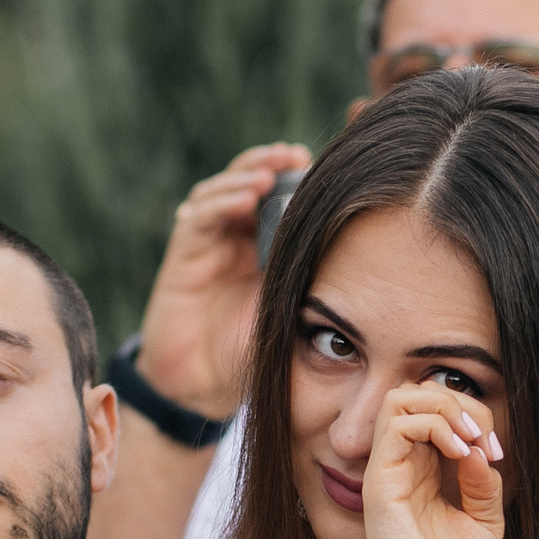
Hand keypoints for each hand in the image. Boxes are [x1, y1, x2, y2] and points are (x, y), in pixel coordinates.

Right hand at [136, 142, 313, 417]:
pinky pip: (200, 219)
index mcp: (266, 247)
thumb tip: (353, 240)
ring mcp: (209, 242)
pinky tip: (243, 200)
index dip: (295, 175)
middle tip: (293, 153)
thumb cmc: (251, 352)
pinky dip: (220, 204)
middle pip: (250, 182)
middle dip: (270, 164)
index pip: (280, 197)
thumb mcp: (291, 308)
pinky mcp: (184, 253)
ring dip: (245, 176)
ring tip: (268, 171)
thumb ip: (308, 275)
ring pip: (223, 192)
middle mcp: (237, 237)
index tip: (323, 163)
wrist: (205, 384)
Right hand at [358, 384, 504, 538]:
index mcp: (427, 471)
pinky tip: (457, 453)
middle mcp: (404, 464)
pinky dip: (434, 424)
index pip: (440, 411)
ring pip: (402, 396)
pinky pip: (398, 421)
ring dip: (445, 407)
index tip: (497, 454)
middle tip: (486, 441)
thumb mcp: (483, 522)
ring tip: (469, 439)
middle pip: (421, 393)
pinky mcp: (380, 479)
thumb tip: (478, 448)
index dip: (475, 418)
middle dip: (462, 404)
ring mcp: (389, 469)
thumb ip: (483, 482)